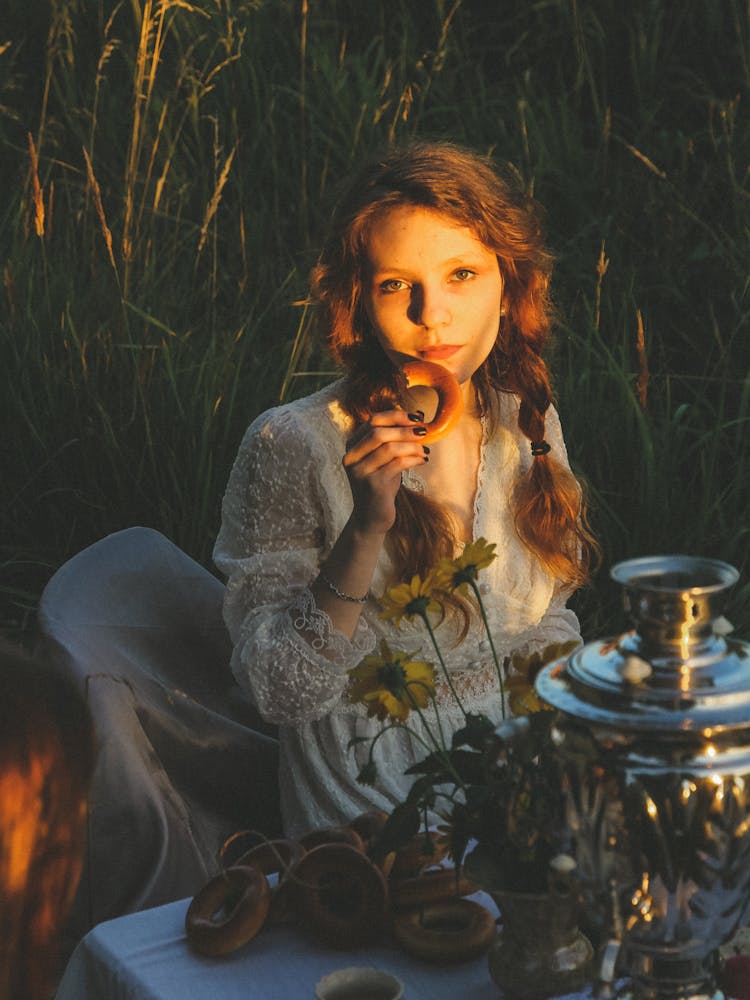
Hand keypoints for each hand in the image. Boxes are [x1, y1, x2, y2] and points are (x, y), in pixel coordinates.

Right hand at [343, 409, 427, 534]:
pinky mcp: (372, 485)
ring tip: (425, 450)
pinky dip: (413, 459)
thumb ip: (393, 440)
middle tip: (424, 432)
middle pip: (379, 433)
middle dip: (405, 430)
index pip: (373, 421)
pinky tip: (423, 460)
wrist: (371, 517)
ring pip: (389, 448)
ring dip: (412, 446)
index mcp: (353, 446)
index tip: (416, 418)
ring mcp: (360, 471)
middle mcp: (351, 457)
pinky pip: (397, 464)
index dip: (396, 416)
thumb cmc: (381, 485)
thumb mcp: (384, 459)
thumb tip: (417, 419)